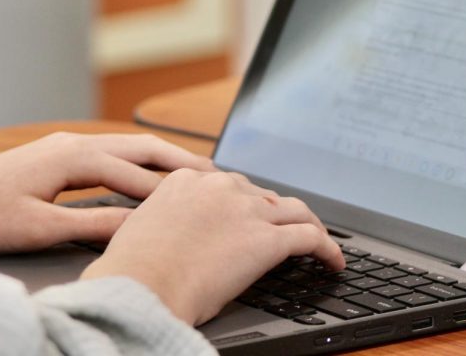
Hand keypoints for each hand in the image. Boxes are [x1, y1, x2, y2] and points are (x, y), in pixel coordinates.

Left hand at [0, 132, 215, 253]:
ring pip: (124, 147)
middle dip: (178, 158)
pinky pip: (107, 154)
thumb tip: (139, 226)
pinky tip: (143, 173)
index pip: (136, 172)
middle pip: (139, 146)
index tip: (205, 199)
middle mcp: (72, 143)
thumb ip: (95, 225)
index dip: (172, 189)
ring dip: (158, 157)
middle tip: (215, 173)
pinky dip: (134, 162)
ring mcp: (63, 146)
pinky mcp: (55, 156)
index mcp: (73, 156)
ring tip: (190, 170)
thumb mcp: (43, 228)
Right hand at [81, 169, 344, 325]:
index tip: (252, 216)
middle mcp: (221, 187)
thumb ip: (166, 217)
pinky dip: (328, 249)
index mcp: (188, 180)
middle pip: (264, 196)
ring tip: (319, 241)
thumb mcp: (142, 226)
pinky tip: (333, 263)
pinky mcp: (268, 240)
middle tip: (283, 231)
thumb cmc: (133, 269)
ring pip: (295, 210)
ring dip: (310, 225)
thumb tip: (176, 233)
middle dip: (275, 214)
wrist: (140, 285)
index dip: (247, 204)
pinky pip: (310, 239)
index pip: (231, 186)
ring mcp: (247, 211)